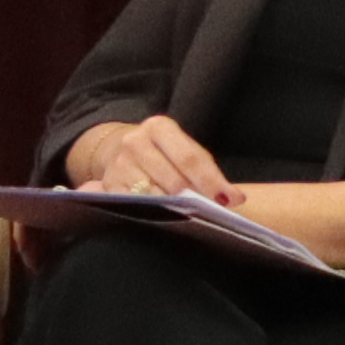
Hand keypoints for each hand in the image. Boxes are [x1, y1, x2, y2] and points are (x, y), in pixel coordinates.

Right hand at [67, 115, 231, 200]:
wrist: (120, 151)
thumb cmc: (164, 155)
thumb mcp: (186, 152)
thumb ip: (208, 172)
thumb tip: (235, 199)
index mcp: (158, 127)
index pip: (190, 158)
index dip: (211, 182)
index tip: (229, 200)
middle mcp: (134, 142)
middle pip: (173, 180)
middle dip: (194, 199)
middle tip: (209, 211)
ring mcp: (119, 164)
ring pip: (155, 196)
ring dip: (175, 210)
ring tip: (188, 215)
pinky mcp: (110, 186)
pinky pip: (137, 206)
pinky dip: (154, 214)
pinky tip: (164, 217)